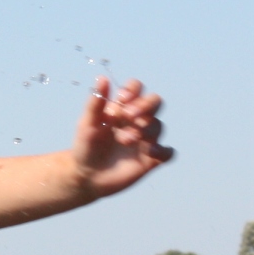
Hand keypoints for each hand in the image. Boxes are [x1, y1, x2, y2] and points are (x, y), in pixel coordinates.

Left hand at [71, 77, 172, 198]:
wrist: (87, 176)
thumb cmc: (85, 147)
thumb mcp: (87, 125)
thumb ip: (95, 103)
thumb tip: (102, 78)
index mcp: (122, 108)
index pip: (136, 89)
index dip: (133, 90)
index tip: (121, 100)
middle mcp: (138, 120)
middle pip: (155, 102)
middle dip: (145, 106)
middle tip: (128, 116)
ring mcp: (146, 139)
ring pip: (159, 126)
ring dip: (144, 130)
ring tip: (124, 140)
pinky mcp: (151, 159)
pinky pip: (168, 153)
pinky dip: (164, 151)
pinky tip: (150, 153)